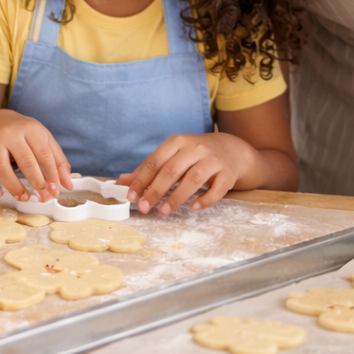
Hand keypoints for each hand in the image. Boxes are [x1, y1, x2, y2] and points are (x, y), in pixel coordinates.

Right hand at [0, 109, 72, 200]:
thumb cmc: (23, 133)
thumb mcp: (44, 139)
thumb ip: (58, 160)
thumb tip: (67, 185)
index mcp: (29, 128)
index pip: (43, 154)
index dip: (51, 175)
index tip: (55, 191)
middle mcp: (9, 133)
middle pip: (25, 161)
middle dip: (36, 182)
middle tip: (42, 197)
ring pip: (1, 167)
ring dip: (13, 186)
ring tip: (24, 198)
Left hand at [120, 132, 257, 213]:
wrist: (230, 149)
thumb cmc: (194, 154)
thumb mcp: (172, 155)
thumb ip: (149, 168)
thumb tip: (123, 181)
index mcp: (177, 142)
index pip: (155, 161)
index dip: (141, 180)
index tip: (131, 195)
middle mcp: (195, 148)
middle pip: (172, 170)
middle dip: (155, 190)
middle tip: (144, 207)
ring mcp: (213, 160)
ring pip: (194, 179)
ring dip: (177, 197)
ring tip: (163, 211)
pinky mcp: (227, 173)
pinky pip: (217, 189)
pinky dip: (205, 199)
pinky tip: (193, 208)